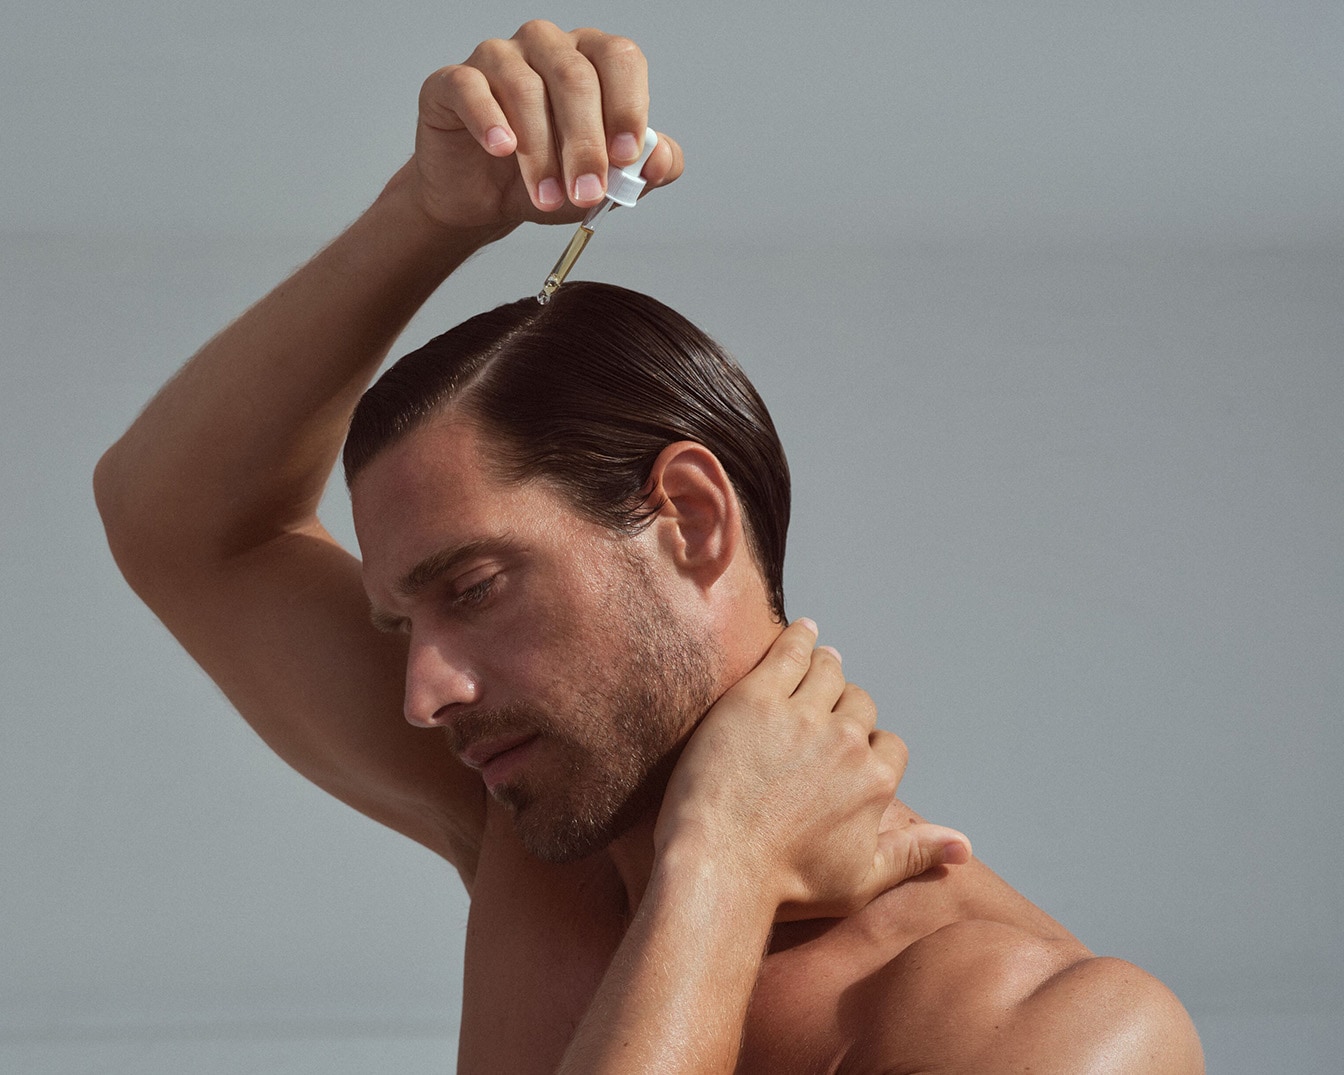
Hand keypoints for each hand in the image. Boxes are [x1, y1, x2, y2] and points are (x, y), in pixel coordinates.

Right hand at [405, 21, 683, 230]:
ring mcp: (498, 57)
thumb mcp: (604, 181)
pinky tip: (501, 148)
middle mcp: (547, 46)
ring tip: (546, 197)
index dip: (628, 107)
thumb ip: (642, 171)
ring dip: (541, 153)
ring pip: (526, 89)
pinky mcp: (452, 81)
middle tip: (587, 192)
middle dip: (585, 145)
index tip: (627, 157)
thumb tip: (661, 162)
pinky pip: (471, 89)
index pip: (620, 60)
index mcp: (591, 59)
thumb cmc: (548, 176)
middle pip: (575, 78)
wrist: (482, 199)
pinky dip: (489, 120)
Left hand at [654, 620, 969, 920]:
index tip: (853, 747)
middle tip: (831, 701)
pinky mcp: (756, 698)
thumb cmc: (785, 885)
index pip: (889, 745)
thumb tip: (964, 846)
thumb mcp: (860, 881)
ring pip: (829, 672)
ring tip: (821, 656)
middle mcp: (847, 742)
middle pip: (860, 704)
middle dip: (848, 705)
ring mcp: (801, 715)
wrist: (720, 866)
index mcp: (875, 781)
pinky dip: (799, 638)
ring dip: (828, 664)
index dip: (872, 746)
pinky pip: (788, 653)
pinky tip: (802, 630)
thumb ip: (912, 854)